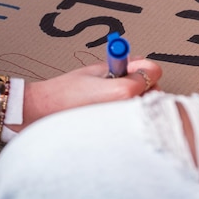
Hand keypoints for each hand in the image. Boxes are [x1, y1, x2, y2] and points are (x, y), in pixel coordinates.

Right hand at [10, 57, 162, 131]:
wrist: (43, 112)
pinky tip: (110, 112)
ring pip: (145, 107)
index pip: (153, 72)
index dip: (143, 65)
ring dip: (136, 99)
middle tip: (121, 81)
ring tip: (111, 98)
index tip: (133, 65)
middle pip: (154, 90)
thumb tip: (137, 63)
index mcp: (123, 90)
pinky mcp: (119, 136)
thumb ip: (121, 65)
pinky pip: (133, 121)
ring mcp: (124, 125)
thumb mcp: (96, 69)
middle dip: (142, 83)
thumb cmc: (65, 91)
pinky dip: (128, 114)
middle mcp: (128, 109)